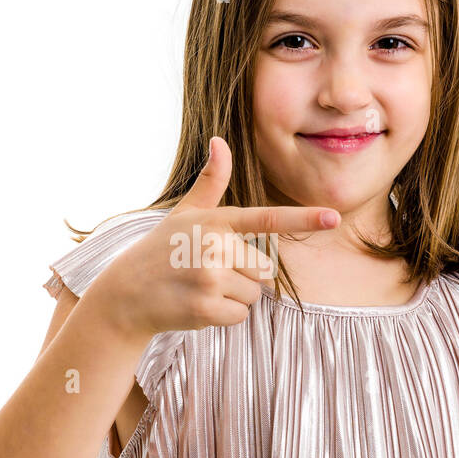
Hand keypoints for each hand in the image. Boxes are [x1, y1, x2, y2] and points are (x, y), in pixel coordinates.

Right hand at [89, 136, 339, 340]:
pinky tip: (198, 306)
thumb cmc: (161, 250)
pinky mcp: (205, 308)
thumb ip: (210, 182)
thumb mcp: (185, 213)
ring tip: (201, 288)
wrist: (125, 295)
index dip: (303, 219)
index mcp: (215, 221)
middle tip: (208, 272)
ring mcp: (209, 278)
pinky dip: (224, 316)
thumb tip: (219, 141)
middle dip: (244, 275)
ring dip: (234, 297)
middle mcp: (214, 247)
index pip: (266, 219)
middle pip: (265, 269)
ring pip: (253, 295)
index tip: (333, 217)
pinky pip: (240, 316)